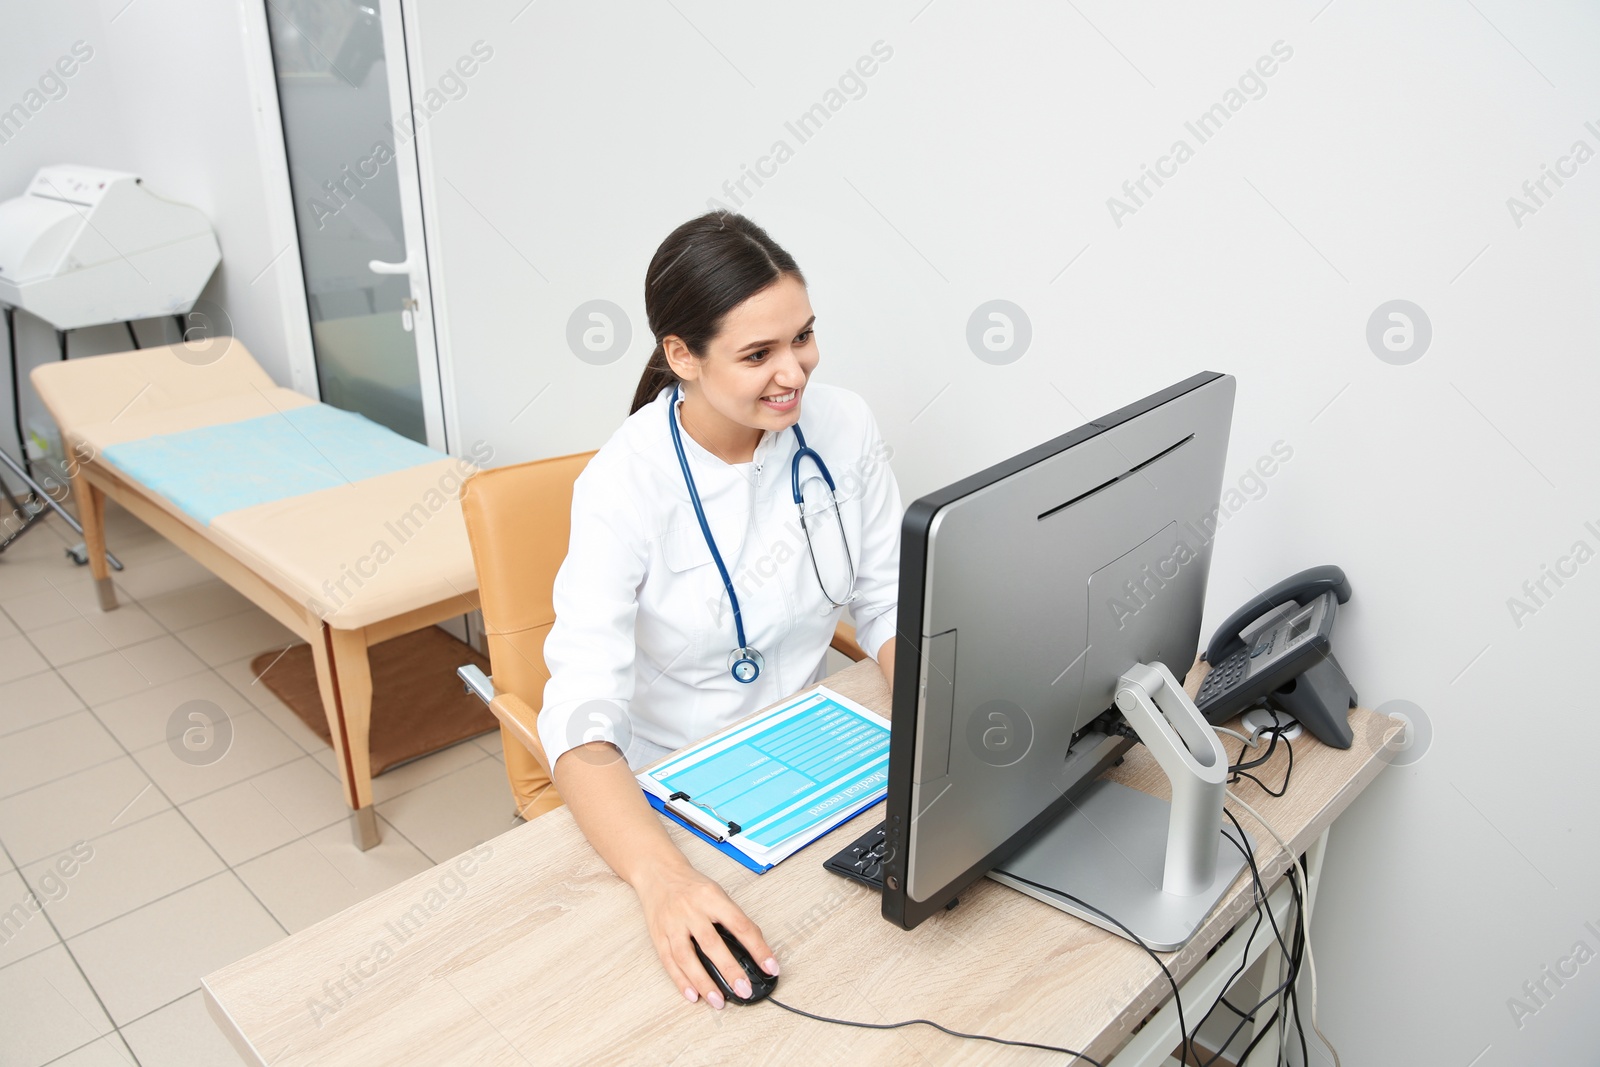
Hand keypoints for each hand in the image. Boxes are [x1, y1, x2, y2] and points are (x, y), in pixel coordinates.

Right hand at [634, 861, 778, 1008]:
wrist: (658, 872)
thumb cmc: (692, 886)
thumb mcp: (717, 893)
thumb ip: (733, 918)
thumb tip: (754, 948)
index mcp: (712, 897)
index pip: (740, 925)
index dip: (758, 948)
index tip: (770, 967)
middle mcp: (691, 910)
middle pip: (712, 944)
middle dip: (730, 970)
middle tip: (744, 990)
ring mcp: (672, 924)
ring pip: (687, 957)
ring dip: (704, 982)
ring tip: (718, 1001)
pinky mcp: (658, 935)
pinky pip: (669, 962)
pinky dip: (681, 981)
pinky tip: (693, 994)